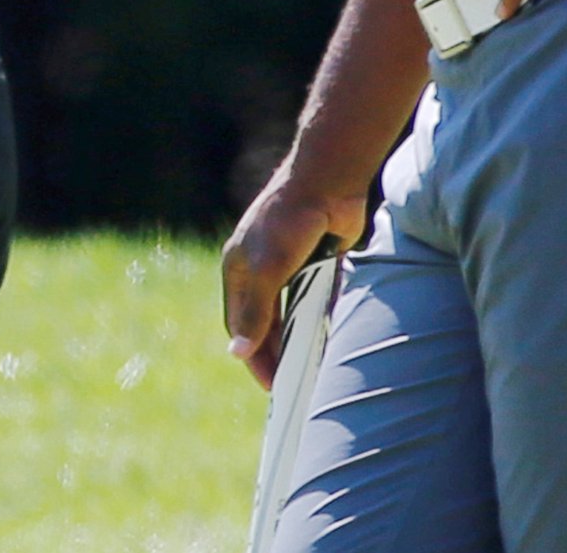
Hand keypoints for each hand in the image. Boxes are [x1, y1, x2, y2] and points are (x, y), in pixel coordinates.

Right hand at [220, 165, 364, 391]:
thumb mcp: (268, 270)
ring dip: (297, 336)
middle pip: (263, 320)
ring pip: (290, 310)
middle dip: (274, 351)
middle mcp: (259, 267)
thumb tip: (237, 353)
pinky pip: (315, 295)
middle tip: (292, 383)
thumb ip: (255, 312)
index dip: (252, 355)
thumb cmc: (289, 221)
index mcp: (238, 268)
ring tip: (309, 365)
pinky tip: (328, 334)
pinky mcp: (316, 258)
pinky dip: (319, 315)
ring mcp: (288, 263)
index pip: (239, 324)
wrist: (328, 181)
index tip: (271, 385)